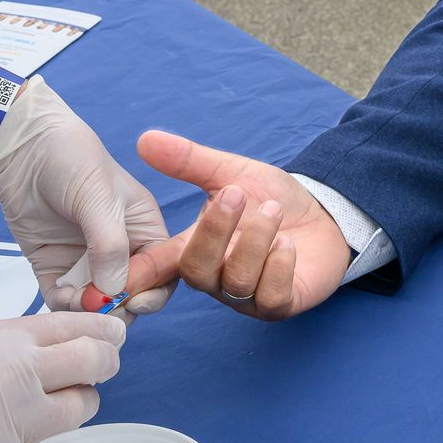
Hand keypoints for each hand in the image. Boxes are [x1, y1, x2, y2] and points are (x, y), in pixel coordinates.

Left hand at [0, 76, 172, 315]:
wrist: (22, 152)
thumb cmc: (72, 160)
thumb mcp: (98, 197)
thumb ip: (110, 244)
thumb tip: (114, 292)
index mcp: (144, 228)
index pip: (163, 271)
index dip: (154, 290)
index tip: (132, 299)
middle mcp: (121, 250)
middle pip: (134, 295)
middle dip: (120, 308)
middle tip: (101, 308)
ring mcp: (88, 263)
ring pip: (98, 305)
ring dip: (89, 311)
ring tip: (75, 301)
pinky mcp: (57, 270)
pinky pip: (65, 303)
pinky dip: (64, 308)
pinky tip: (59, 295)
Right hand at [0, 311, 124, 442]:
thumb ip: (14, 337)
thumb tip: (62, 338)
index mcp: (6, 340)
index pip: (78, 327)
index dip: (105, 332)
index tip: (113, 337)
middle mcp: (16, 377)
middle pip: (93, 363)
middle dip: (103, 364)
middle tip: (100, 368)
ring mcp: (11, 425)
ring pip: (80, 410)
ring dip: (80, 407)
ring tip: (65, 404)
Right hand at [126, 131, 352, 320]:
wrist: (324, 215)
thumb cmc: (271, 199)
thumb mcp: (231, 173)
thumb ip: (190, 161)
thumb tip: (144, 138)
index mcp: (197, 248)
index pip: (160, 265)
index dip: (140, 271)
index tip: (119, 275)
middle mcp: (216, 277)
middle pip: (196, 270)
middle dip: (215, 230)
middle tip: (236, 194)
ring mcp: (246, 296)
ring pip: (236, 280)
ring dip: (256, 238)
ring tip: (273, 210)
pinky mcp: (279, 304)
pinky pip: (270, 296)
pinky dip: (278, 265)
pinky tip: (288, 243)